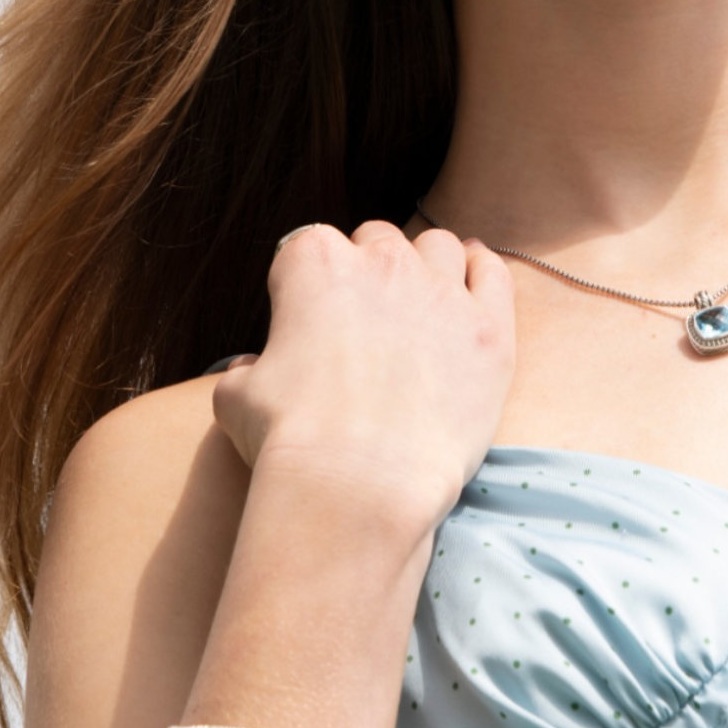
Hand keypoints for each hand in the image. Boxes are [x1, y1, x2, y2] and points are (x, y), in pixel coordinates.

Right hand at [211, 222, 515, 534]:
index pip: (311, 247)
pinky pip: (492, 273)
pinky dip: (481, 273)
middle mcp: (381, 261)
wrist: (357, 485)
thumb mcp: (235, 396)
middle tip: (368, 322)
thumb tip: (250, 369)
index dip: (310, 283)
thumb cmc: (289, 441)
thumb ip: (245, 368)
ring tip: (423, 305)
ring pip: (438, 248)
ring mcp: (440, 289)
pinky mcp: (488, 327)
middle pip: (378, 241)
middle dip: (371, 271)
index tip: (312, 317)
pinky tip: (472, 286)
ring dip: (427, 268)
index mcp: (314, 261)